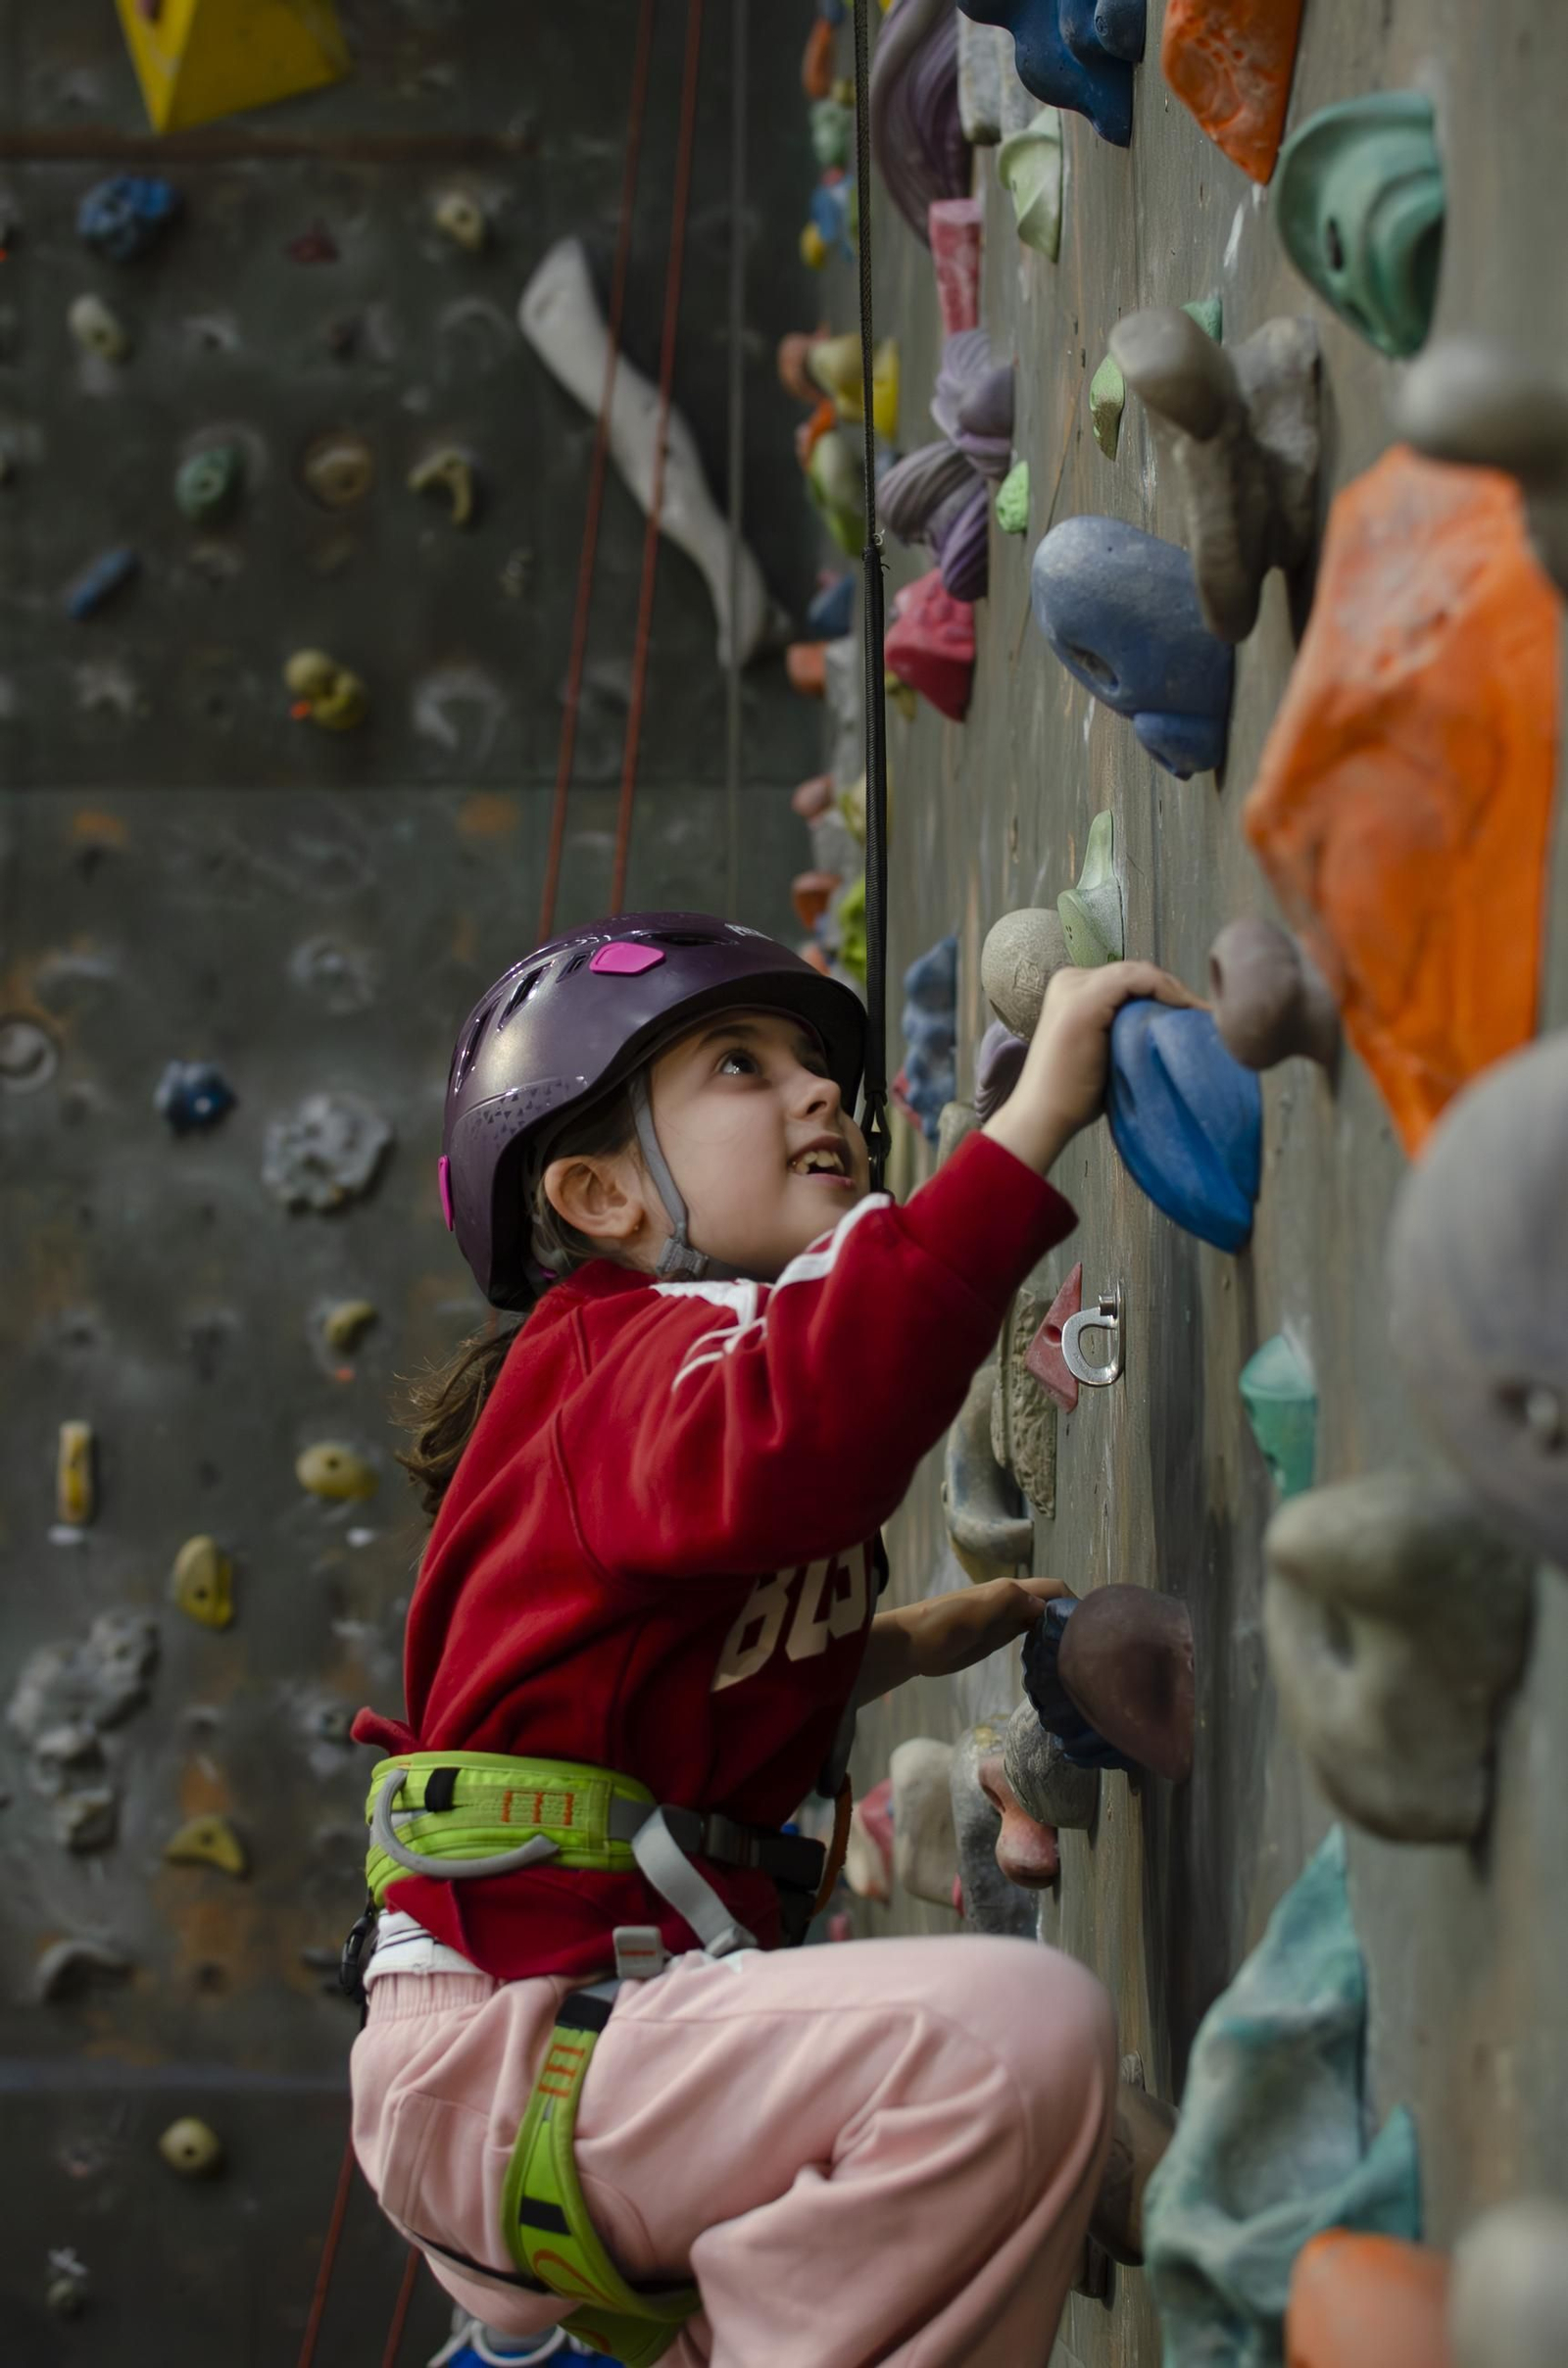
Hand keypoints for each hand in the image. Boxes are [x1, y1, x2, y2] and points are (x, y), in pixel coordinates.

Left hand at [904, 1576, 1076, 1680]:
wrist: (912, 1644)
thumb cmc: (940, 1624)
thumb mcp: (974, 1611)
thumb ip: (1007, 1602)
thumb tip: (1045, 1607)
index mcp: (1009, 1591)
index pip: (1054, 1589)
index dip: (1074, 1602)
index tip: (1092, 1628)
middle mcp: (1012, 1602)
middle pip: (1052, 1604)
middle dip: (1072, 1619)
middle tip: (1090, 1649)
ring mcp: (1004, 1620)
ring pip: (1042, 1619)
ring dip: (1059, 1632)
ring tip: (1076, 1657)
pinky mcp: (997, 1637)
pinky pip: (1029, 1635)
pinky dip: (1044, 1643)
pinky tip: (1050, 1661)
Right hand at [984, 961, 1204, 1176]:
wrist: (1043, 1117)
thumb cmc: (1074, 1094)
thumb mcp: (1105, 1051)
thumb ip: (1125, 1029)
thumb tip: (1169, 1025)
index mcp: (1072, 990)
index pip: (1129, 979)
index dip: (1166, 992)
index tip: (1194, 1016)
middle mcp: (1070, 981)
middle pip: (1136, 973)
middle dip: (1173, 991)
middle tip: (1202, 1016)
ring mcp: (1074, 988)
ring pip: (1139, 973)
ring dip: (1174, 991)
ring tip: (1199, 1015)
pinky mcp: (1083, 1001)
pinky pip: (1135, 980)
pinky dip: (1164, 990)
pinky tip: (1183, 1010)